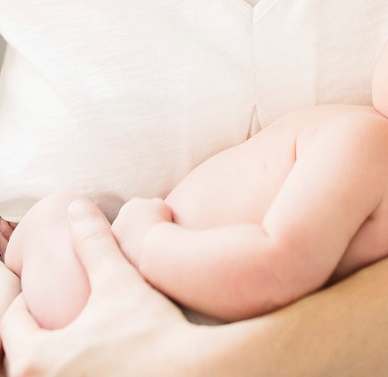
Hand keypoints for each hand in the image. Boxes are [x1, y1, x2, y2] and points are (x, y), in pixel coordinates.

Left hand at [0, 200, 201, 376]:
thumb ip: (93, 242)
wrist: (189, 370)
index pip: (12, 325)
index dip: (28, 302)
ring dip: (54, 359)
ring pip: (46, 374)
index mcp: (35, 359)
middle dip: (36, 335)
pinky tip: (103, 361)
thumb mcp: (117, 278)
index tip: (47, 293)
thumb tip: (76, 207)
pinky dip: (75, 371)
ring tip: (79, 341)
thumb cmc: (148, 330)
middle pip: (23, 357)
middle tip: (61, 316)